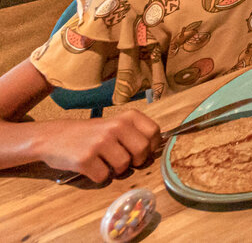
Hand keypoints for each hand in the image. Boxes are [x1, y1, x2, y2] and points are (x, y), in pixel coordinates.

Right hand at [36, 112, 160, 182]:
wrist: (53, 137)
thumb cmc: (89, 133)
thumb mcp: (114, 125)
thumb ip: (134, 134)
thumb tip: (156, 150)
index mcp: (126, 117)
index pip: (154, 132)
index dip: (151, 147)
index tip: (142, 152)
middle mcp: (115, 127)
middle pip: (142, 151)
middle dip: (137, 161)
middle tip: (125, 162)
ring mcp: (100, 143)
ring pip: (124, 166)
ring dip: (117, 170)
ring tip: (105, 163)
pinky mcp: (85, 160)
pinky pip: (104, 177)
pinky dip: (100, 177)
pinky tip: (92, 168)